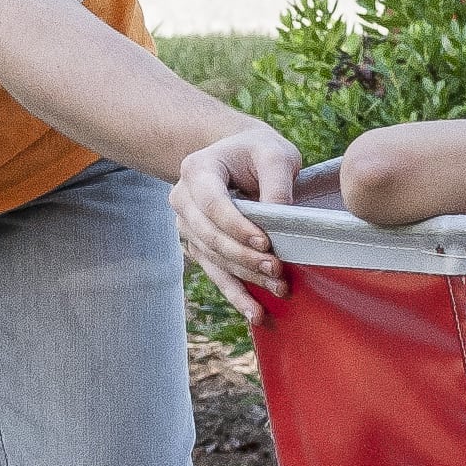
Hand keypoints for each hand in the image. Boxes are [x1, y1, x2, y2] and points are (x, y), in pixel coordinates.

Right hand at [172, 123, 303, 321]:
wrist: (238, 155)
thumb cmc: (258, 152)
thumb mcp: (274, 153)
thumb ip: (277, 182)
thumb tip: (282, 219)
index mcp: (197, 169)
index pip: (212, 204)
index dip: (237, 226)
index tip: (265, 242)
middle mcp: (183, 199)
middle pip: (210, 236)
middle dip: (244, 257)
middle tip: (278, 270)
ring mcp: (187, 225)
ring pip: (213, 259)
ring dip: (246, 279)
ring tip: (278, 291)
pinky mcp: (198, 246)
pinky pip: (215, 273)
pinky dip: (236, 295)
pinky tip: (255, 314)